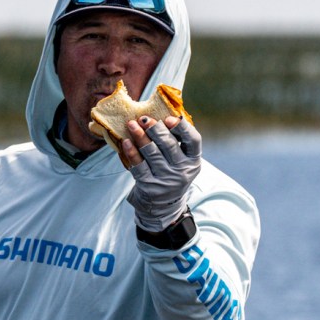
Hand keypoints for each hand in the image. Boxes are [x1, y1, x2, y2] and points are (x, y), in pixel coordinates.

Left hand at [122, 115, 201, 232]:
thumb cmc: (171, 173)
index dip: (182, 127)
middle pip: (169, 144)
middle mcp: (182, 171)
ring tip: (131, 124)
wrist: (162, 206)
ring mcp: (166, 180)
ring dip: (140, 135)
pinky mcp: (149, 186)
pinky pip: (138, 165)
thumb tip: (162, 113)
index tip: (169, 118)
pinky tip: (126, 141)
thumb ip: (178, 141)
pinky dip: (131, 151)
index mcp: (193, 161)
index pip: (194, 140)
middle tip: (144, 118)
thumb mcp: (181, 161)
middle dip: (155, 128)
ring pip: (151, 152)